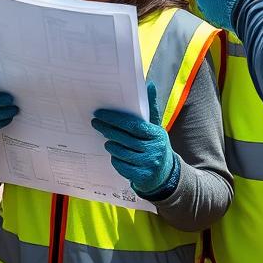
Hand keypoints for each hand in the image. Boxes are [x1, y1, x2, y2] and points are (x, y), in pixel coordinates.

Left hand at [92, 83, 175, 197]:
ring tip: (107, 140)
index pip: (133, 125)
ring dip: (111, 145)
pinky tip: (115, 154)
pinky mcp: (142, 177)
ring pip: (121, 152)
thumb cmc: (156, 144)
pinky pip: (121, 166)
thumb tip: (150, 85)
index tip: (100, 114)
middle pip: (124, 138)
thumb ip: (151, 107)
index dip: (114, 119)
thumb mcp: (156, 126)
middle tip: (95, 123)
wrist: (167, 173)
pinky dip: (116, 159)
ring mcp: (149, 164)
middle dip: (107, 129)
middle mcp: (154, 149)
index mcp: (157, 134)